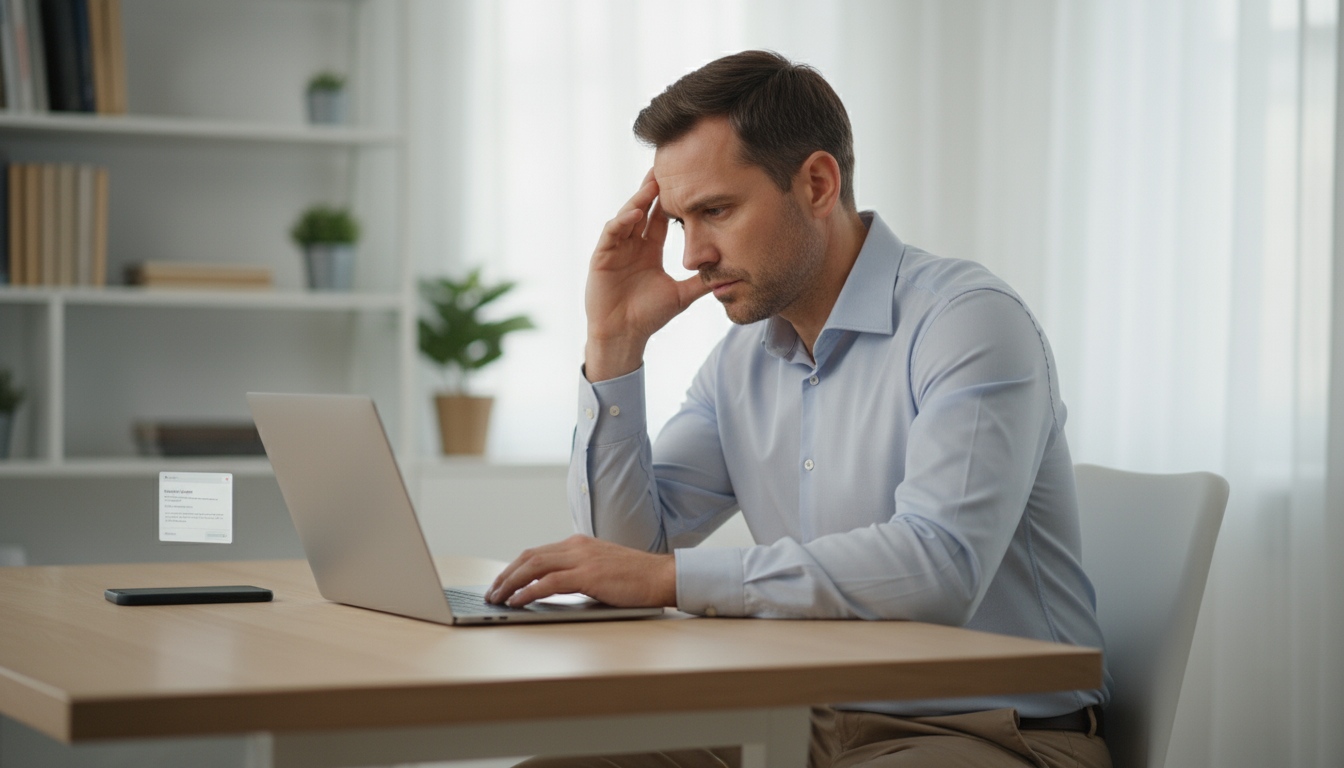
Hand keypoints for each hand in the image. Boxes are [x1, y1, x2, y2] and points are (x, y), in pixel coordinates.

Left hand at [486, 534, 676, 607]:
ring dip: (510, 583)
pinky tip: (518, 602)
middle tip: (492, 592)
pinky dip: (528, 592)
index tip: (502, 583)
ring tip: (497, 598)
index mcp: (579, 544)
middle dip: (506, 575)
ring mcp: (582, 559)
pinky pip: (548, 583)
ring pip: (533, 566)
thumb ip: (578, 574)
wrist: (663, 576)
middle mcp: (577, 546)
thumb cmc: (636, 579)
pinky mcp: (588, 575)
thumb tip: (551, 590)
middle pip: (529, 557)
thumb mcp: (601, 570)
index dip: (514, 568)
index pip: (537, 552)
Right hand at [584, 168, 711, 381]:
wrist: (624, 336)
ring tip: (653, 186)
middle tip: (666, 167)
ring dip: (639, 200)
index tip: (684, 181)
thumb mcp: (682, 294)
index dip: (670, 200)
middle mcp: (632, 245)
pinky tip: (636, 213)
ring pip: (627, 216)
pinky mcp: (601, 257)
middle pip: (643, 209)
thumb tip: (730, 272)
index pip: (660, 217)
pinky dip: (622, 221)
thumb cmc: (648, 316)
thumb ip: (701, 281)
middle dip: (653, 189)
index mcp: (649, 249)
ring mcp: (615, 249)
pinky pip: (611, 233)